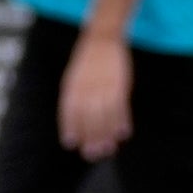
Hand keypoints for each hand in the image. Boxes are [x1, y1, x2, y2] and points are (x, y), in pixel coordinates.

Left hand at [59, 23, 132, 160]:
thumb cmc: (88, 63)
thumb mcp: (74, 78)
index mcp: (72, 86)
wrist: (102, 38)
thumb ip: (74, 98)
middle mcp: (86, 87)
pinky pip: (120, 106)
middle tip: (94, 154)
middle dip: (90, 137)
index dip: (69, 127)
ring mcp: (102, 85)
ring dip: (107, 134)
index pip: (69, 111)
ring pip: (104, 114)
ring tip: (110, 148)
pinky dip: (122, 120)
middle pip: (87, 117)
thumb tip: (74, 124)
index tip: (71, 144)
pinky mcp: (118, 83)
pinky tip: (124, 133)